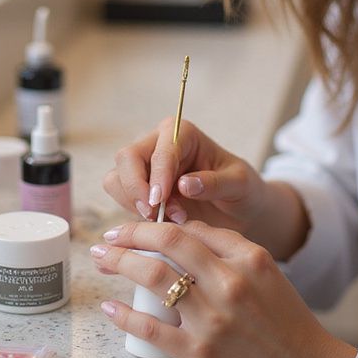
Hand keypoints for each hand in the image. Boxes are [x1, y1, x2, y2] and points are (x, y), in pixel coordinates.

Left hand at [89, 220, 356, 357]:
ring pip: (153, 277)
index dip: (155, 224)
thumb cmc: (286, 322)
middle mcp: (228, 282)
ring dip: (120, 262)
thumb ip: (230, 249)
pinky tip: (110, 307)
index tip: (134, 226)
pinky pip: (152, 328)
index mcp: (246, 258)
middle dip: (130, 233)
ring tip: (102, 258)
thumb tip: (187, 232)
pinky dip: (125, 316)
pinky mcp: (200, 353)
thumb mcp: (267, 272)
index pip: (191, 229)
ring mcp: (213, 318)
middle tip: (108, 235)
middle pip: (167, 243)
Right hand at [103, 118, 268, 229]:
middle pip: (126, 158)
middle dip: (135, 188)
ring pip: (116, 179)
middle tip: (153, 215)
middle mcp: (158, 144)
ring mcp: (144, 167)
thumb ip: (215, 182)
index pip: (160, 150)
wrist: (238, 210)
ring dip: (135, 203)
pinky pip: (121, 199)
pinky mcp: (138, 190)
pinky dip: (133, 214)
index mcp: (182, 133)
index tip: (159, 201)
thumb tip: (185, 184)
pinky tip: (161, 224)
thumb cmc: (241, 190)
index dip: (157, 175)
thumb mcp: (240, 184)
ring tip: (170, 219)